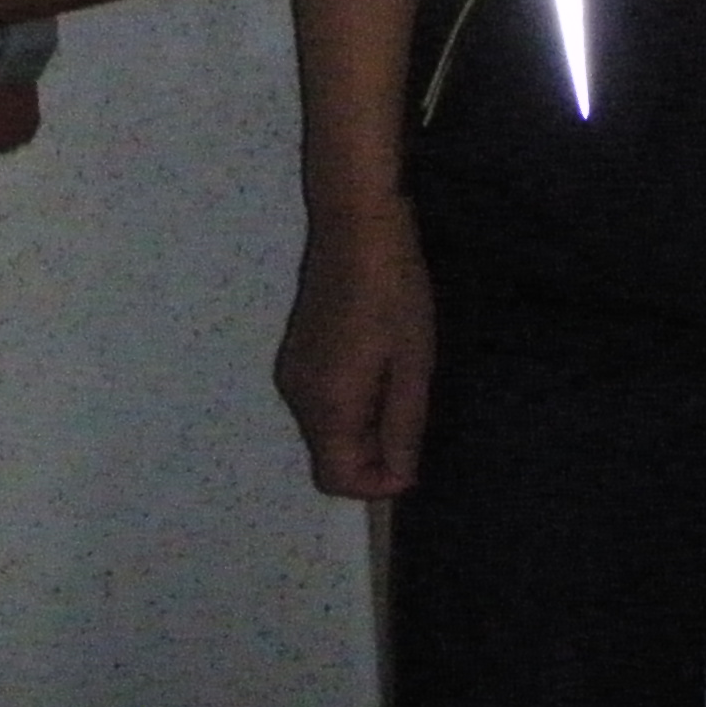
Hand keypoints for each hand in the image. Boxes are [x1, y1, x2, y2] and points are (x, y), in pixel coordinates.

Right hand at [274, 212, 436, 499]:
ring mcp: (292, 372)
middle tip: (410, 407)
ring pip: (326, 429)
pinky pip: (321, 401)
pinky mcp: (297, 352)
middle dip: (373, 451)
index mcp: (326, 404)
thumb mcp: (413, 363)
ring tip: (398, 376)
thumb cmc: (394, 290)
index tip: (412, 452)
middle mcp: (298, 396)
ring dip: (364, 424)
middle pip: (329, 457)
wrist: (355, 223)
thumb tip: (398, 478)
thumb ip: (403, 426)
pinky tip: (378, 359)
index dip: (378, 483)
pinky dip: (351, 400)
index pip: (337, 480)